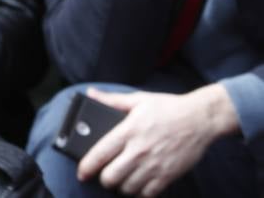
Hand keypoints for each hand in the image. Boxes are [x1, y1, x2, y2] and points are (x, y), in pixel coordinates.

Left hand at [78, 86, 237, 195]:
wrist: (201, 118)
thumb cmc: (168, 108)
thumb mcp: (138, 99)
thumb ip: (111, 99)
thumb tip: (90, 94)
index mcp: (128, 131)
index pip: (100, 154)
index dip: (86, 167)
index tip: (81, 173)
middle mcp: (139, 151)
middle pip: (111, 177)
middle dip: (104, 179)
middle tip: (105, 175)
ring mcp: (155, 165)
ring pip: (128, 188)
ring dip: (121, 187)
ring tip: (121, 180)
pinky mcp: (169, 175)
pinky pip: (148, 193)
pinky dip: (140, 193)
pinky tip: (139, 185)